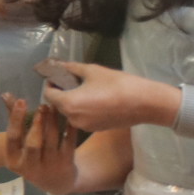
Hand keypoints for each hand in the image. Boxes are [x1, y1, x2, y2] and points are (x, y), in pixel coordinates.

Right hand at [1, 94, 78, 194]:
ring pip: (51, 141)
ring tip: (54, 108)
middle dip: (38, 123)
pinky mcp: (66, 165)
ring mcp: (49, 167)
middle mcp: (29, 166)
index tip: (21, 101)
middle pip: (33, 143)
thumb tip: (6, 94)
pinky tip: (69, 118)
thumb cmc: (33, 157)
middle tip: (43, 106)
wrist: (56, 182)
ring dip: (53, 122)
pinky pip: (68, 144)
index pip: (13, 137)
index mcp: (13, 160)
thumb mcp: (20, 145)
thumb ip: (15, 119)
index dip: (16, 118)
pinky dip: (69, 129)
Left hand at [39, 62, 178, 132]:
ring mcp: (85, 127)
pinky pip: (82, 118)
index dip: (51, 84)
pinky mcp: (96, 129)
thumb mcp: (92, 71)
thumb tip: (60, 65)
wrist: (145, 103)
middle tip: (72, 80)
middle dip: (62, 92)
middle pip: (58, 104)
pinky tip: (96, 99)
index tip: (59, 76)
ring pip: (71, 112)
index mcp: (68, 104)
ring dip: (73, 101)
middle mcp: (73, 119)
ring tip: (85, 89)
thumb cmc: (117, 84)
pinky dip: (83, 109)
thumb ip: (72, 68)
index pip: (48, 94)